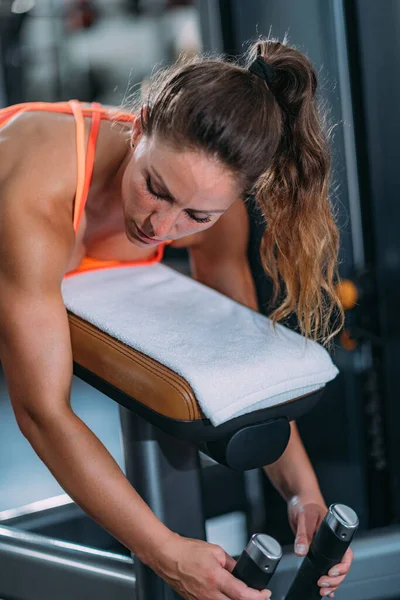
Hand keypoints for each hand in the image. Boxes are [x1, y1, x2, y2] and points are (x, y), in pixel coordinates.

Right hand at [151, 532, 271, 599]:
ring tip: (245, 595)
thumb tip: (241, 571)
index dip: (257, 596)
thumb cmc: (187, 551)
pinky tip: (228, 596)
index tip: (265, 593)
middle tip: (259, 596)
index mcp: (216, 578)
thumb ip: (231, 563)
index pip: (242, 594)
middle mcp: (209, 594)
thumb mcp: (216, 551)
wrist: (168, 556)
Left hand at [288, 496, 353, 597]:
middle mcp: (333, 542)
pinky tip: (324, 589)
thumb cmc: (307, 503)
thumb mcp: (304, 517)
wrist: (299, 499)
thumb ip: (303, 534)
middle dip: (336, 579)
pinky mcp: (317, 550)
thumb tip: (301, 551)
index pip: (346, 554)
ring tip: (323, 590)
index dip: (342, 567)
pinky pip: (324, 567)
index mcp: (336, 533)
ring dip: (332, 583)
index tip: (331, 573)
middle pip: (342, 566)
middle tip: (322, 584)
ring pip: (335, 569)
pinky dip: (326, 580)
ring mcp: (326, 547)